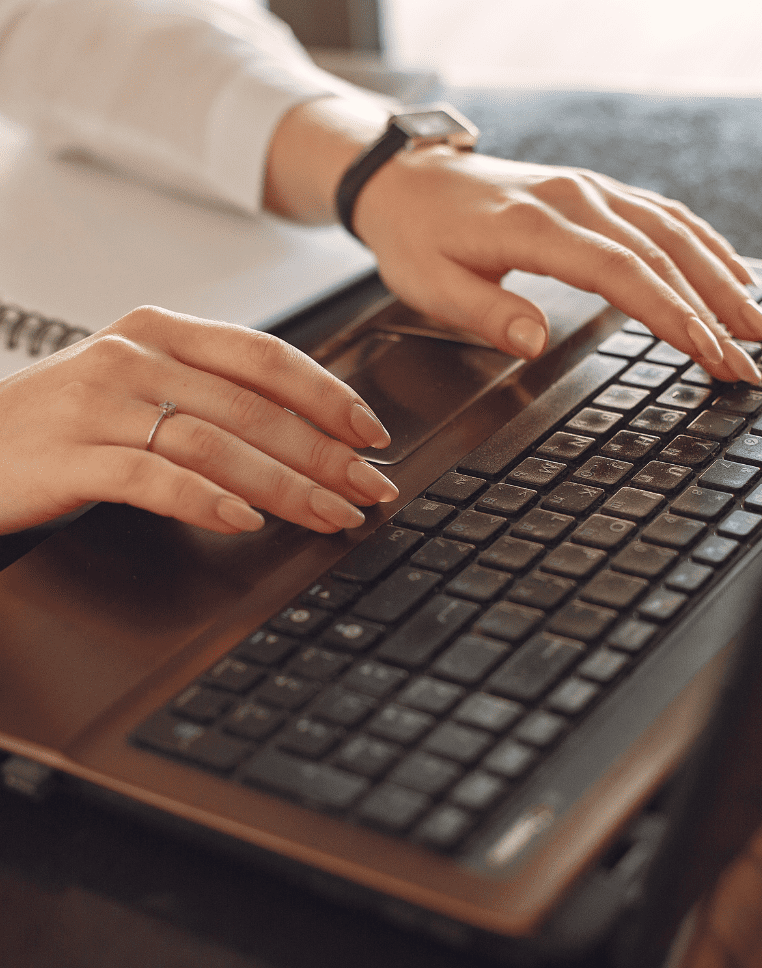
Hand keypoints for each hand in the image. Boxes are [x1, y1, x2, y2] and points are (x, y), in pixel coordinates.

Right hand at [0, 307, 397, 535]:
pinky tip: (247, 523)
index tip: (372, 433)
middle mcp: (134, 355)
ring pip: (216, 442)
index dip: (328, 395)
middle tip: (369, 487)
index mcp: (161, 331)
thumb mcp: (142, 387)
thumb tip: (306, 433)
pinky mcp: (69, 455)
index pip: (265, 356)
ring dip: (285, 485)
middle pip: (253, 406)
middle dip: (324, 453)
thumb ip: (212, 395)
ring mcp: (98, 403)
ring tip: (330, 515)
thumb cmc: (68, 422)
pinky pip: (153, 478)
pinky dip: (208, 500)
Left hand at [354, 147, 761, 381]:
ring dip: (722, 279)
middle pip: (662, 255)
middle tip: (749, 360)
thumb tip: (533, 341)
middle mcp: (576, 199)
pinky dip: (705, 244)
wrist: (408, 180)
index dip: (670, 314)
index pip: (621, 272)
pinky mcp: (596, 193)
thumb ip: (485, 312)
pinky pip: (663, 214)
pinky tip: (731, 272)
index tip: (708, 352)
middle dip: (713, 311)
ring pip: (674, 232)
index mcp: (537, 226)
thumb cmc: (417, 236)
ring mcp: (591, 191)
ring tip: (759, 325)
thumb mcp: (430, 285)